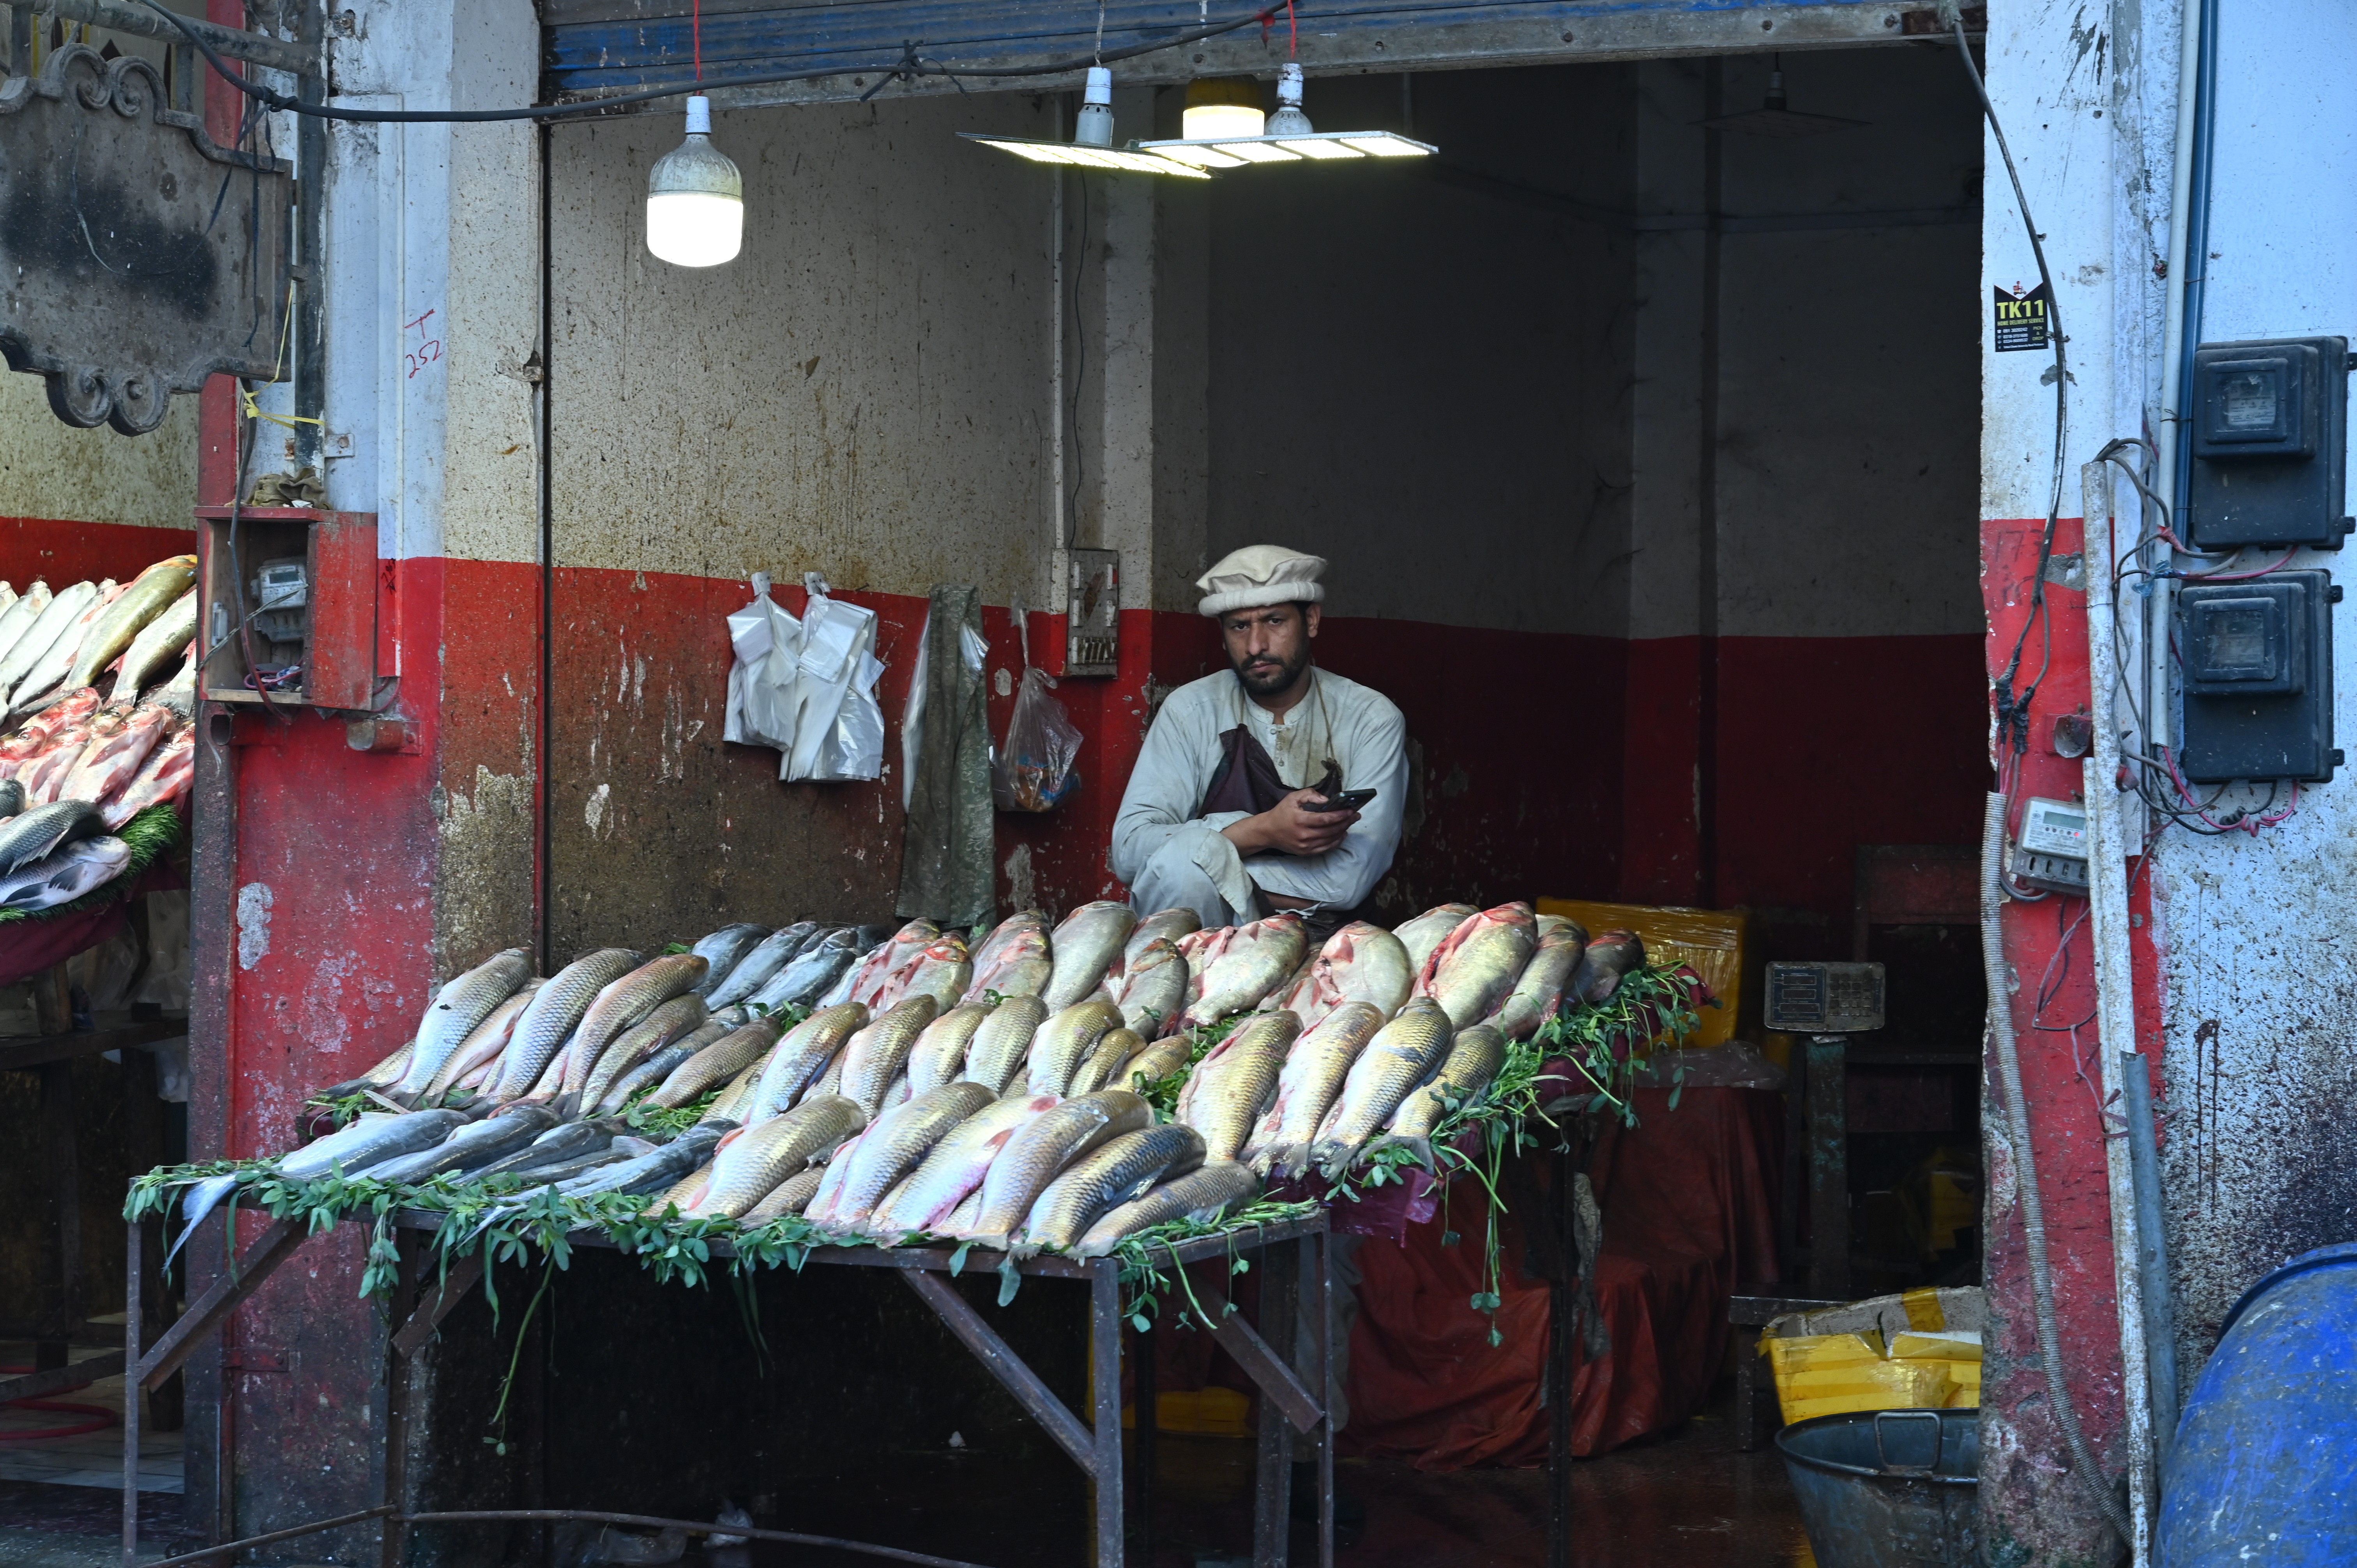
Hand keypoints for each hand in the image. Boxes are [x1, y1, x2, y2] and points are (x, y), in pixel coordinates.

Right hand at [1223, 788, 1358, 857]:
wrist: (1267, 832)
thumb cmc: (1281, 813)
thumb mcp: (1293, 798)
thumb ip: (1310, 795)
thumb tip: (1328, 800)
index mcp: (1301, 820)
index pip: (1326, 819)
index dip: (1340, 815)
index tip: (1351, 810)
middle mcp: (1304, 835)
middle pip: (1331, 830)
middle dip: (1346, 822)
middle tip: (1356, 815)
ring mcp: (1305, 846)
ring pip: (1330, 840)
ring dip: (1343, 831)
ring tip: (1351, 822)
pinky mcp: (1306, 852)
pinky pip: (1326, 848)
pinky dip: (1336, 841)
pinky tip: (1342, 834)